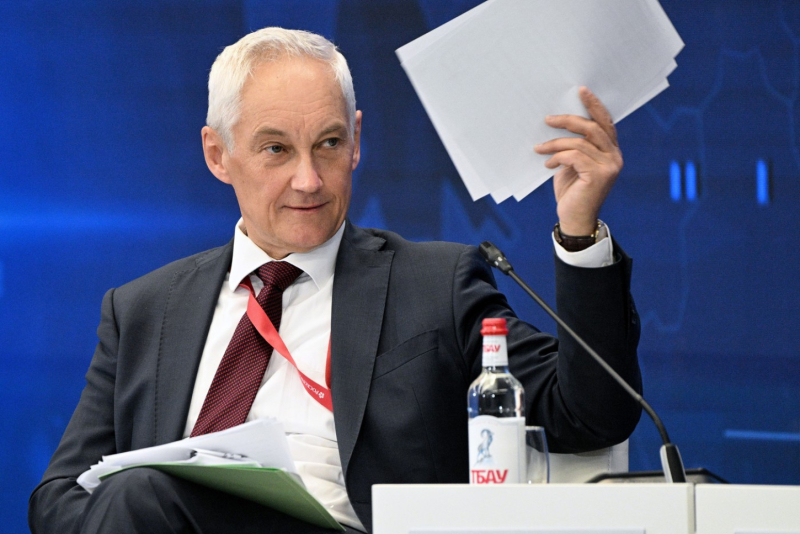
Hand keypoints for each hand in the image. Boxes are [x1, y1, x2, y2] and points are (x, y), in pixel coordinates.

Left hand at [534, 87, 621, 235]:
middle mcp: (615, 157)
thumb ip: (574, 147)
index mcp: (611, 151)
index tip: (581, 90)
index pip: (605, 123)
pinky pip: (574, 156)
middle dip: (569, 120)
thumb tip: (558, 123)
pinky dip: (558, 157)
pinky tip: (548, 165)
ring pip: (580, 142)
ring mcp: (609, 166)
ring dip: (555, 143)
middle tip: (548, 118)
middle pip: (593, 128)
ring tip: (540, 149)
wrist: (574, 219)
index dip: (594, 105)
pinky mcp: (599, 175)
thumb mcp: (572, 165)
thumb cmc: (572, 192)